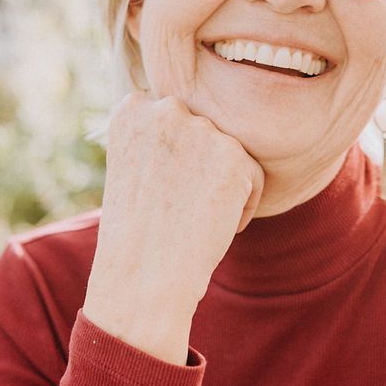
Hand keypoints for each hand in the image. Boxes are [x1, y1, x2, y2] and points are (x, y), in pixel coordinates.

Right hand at [88, 90, 265, 320]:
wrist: (142, 275)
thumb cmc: (134, 233)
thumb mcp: (132, 169)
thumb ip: (159, 138)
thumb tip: (200, 128)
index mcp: (131, 109)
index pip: (171, 116)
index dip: (173, 157)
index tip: (161, 190)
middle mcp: (166, 109)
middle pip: (205, 132)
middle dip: (200, 168)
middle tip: (182, 208)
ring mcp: (201, 130)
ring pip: (231, 154)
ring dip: (222, 185)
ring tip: (195, 220)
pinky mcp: (234, 156)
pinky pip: (254, 176)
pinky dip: (242, 206)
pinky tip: (217, 228)